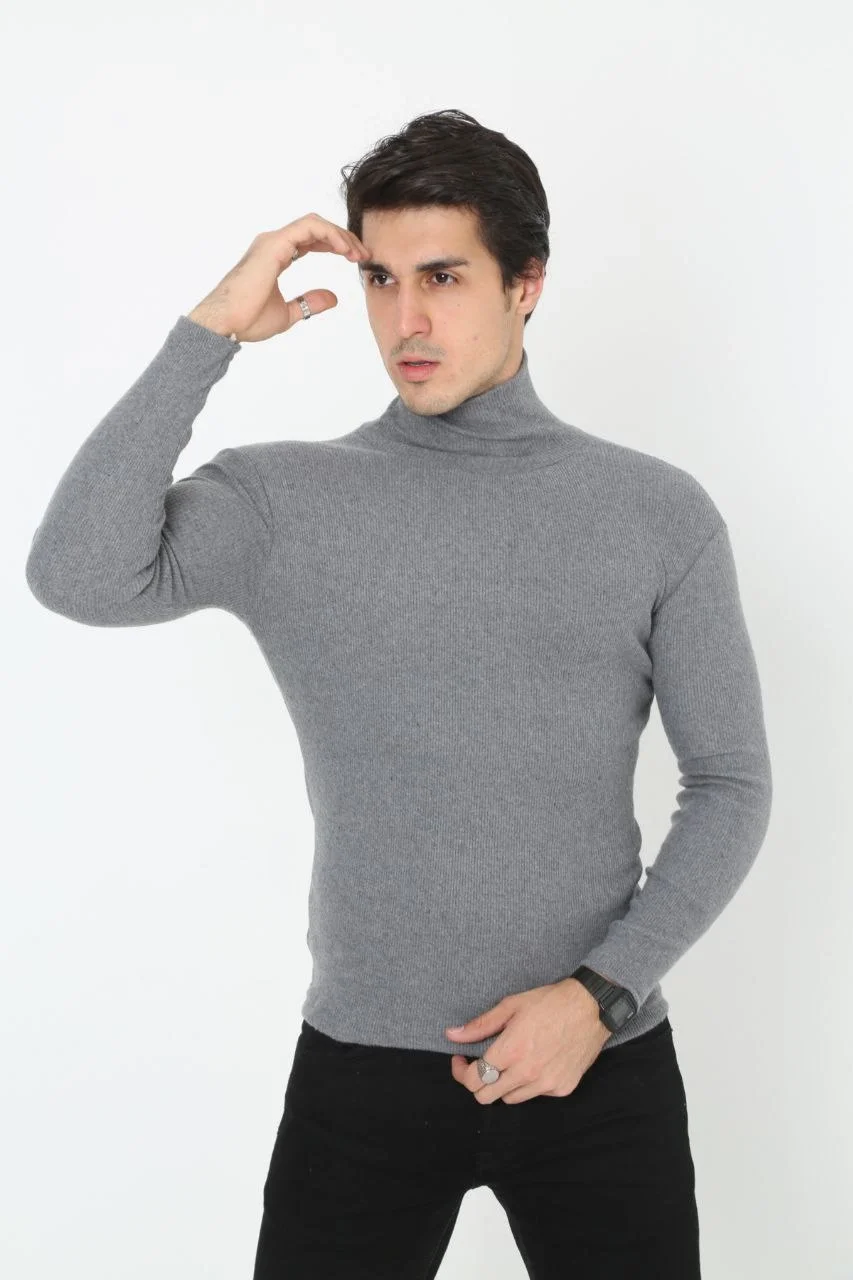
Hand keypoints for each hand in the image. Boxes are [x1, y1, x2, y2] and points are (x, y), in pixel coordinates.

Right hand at [186, 212, 370, 342]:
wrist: (225, 323)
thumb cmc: (246, 319)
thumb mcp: (288, 313)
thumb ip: (309, 302)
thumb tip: (333, 298)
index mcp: (276, 255)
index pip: (311, 240)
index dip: (335, 245)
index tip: (354, 259)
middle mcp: (274, 243)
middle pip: (316, 228)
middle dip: (343, 238)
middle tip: (363, 254)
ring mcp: (273, 241)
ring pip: (314, 223)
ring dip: (340, 235)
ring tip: (356, 252)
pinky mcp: (274, 244)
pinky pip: (309, 228)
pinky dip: (330, 234)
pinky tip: (344, 249)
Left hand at [445, 977, 612, 1104]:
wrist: (591, 1007)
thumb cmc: (549, 1002)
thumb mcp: (511, 1006)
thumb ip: (480, 1025)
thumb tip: (452, 1035)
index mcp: (511, 1051)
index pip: (473, 1081)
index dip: (461, 1073)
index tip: (462, 1060)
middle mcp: (527, 1072)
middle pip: (486, 1097)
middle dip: (477, 1082)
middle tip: (480, 1065)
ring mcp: (546, 1084)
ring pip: (510, 1099)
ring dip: (503, 1085)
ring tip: (509, 1063)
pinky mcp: (562, 1088)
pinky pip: (535, 1094)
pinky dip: (529, 1084)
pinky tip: (535, 1063)